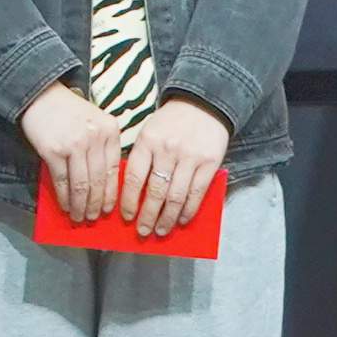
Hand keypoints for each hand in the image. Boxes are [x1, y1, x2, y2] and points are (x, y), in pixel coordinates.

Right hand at [22, 82, 130, 221]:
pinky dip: (64, 197)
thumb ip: (102, 147)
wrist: (41, 95)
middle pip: (99, 180)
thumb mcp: (95, 122)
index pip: (114, 170)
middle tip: (93, 218)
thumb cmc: (69, 112)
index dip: (111, 194)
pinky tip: (65, 206)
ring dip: (81, 205)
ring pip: (82, 185)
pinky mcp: (53, 150)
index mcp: (110, 130)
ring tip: (79, 217)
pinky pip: (62, 181)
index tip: (109, 209)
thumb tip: (103, 186)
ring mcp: (74, 144)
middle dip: (96, 204)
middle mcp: (95, 137)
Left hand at [117, 97, 233, 237]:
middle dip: (147, 216)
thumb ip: (141, 158)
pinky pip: (197, 193)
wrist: (203, 104)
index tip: (126, 217)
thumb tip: (132, 194)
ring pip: (176, 197)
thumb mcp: (149, 132)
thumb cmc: (170, 123)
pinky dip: (188, 210)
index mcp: (147, 142)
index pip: (134, 178)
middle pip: (155, 192)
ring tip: (161, 230)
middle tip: (143, 232)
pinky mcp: (209, 163)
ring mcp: (189, 157)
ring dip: (167, 218)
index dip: (129, 201)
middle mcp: (167, 150)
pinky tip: (182, 220)